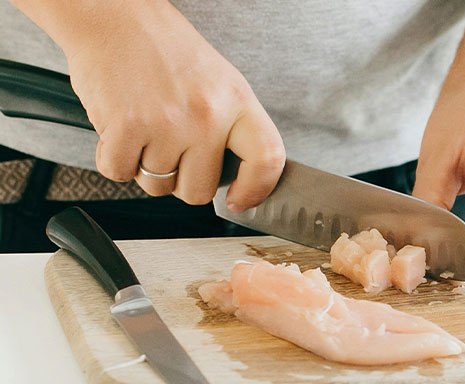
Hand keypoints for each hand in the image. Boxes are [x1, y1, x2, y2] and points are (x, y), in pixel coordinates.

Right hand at [64, 1, 283, 208]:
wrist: (113, 15)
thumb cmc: (165, 49)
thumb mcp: (220, 81)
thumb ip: (233, 128)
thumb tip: (239, 179)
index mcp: (237, 100)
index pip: (267, 159)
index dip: (255, 190)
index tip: (239, 200)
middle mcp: (206, 115)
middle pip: (199, 190)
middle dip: (182, 180)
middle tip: (172, 150)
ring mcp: (167, 124)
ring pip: (158, 186)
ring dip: (146, 168)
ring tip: (145, 130)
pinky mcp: (125, 129)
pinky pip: (119, 173)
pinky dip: (114, 159)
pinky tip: (120, 129)